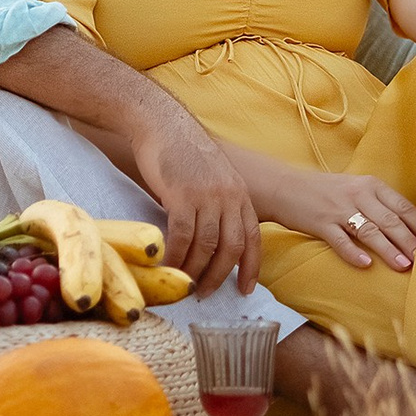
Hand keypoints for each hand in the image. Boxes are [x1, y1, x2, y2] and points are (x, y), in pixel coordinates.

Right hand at [132, 113, 262, 295]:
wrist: (162, 124)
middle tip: (205, 292)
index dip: (251, 267)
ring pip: (207, 246)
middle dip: (220, 276)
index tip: (245, 289)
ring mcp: (207, 196)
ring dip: (195, 270)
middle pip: (231, 248)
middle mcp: (229, 196)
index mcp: (240, 194)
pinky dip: (176, 255)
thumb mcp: (214, 176)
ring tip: (185, 283)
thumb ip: (219, 203)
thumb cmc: (183, 151)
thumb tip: (212, 239)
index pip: (253, 238)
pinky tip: (168, 265)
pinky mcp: (182, 195)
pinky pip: (183, 236)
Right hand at [243, 163, 415, 271]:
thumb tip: (412, 227)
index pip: (403, 207)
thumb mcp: (356, 189)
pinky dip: (353, 253)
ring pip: (369, 230)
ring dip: (388, 249)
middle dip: (409, 242)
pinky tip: (365, 265)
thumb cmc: (326, 192)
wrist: (285, 187)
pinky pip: (340, 240)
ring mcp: (338, 209)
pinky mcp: (321, 223)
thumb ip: (380, 204)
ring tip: (403, 266)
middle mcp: (358, 194)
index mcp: (371, 185)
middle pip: (390, 220)